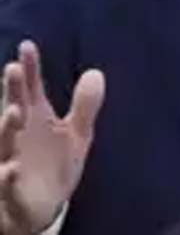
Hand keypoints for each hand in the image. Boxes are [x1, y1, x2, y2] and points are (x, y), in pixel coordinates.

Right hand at [0, 41, 104, 234]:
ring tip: (15, 110)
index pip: (29, 90)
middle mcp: (18, 136)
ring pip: (3, 143)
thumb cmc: (53, 166)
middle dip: (10, 91)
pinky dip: (6, 176)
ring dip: (6, 127)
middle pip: (12, 109)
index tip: (27, 46)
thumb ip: (85, 105)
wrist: (42, 208)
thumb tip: (96, 73)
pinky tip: (12, 169)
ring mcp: (10, 161)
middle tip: (11, 69)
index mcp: (34, 119)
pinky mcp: (9, 189)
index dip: (28, 69)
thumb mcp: (75, 134)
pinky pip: (4, 183)